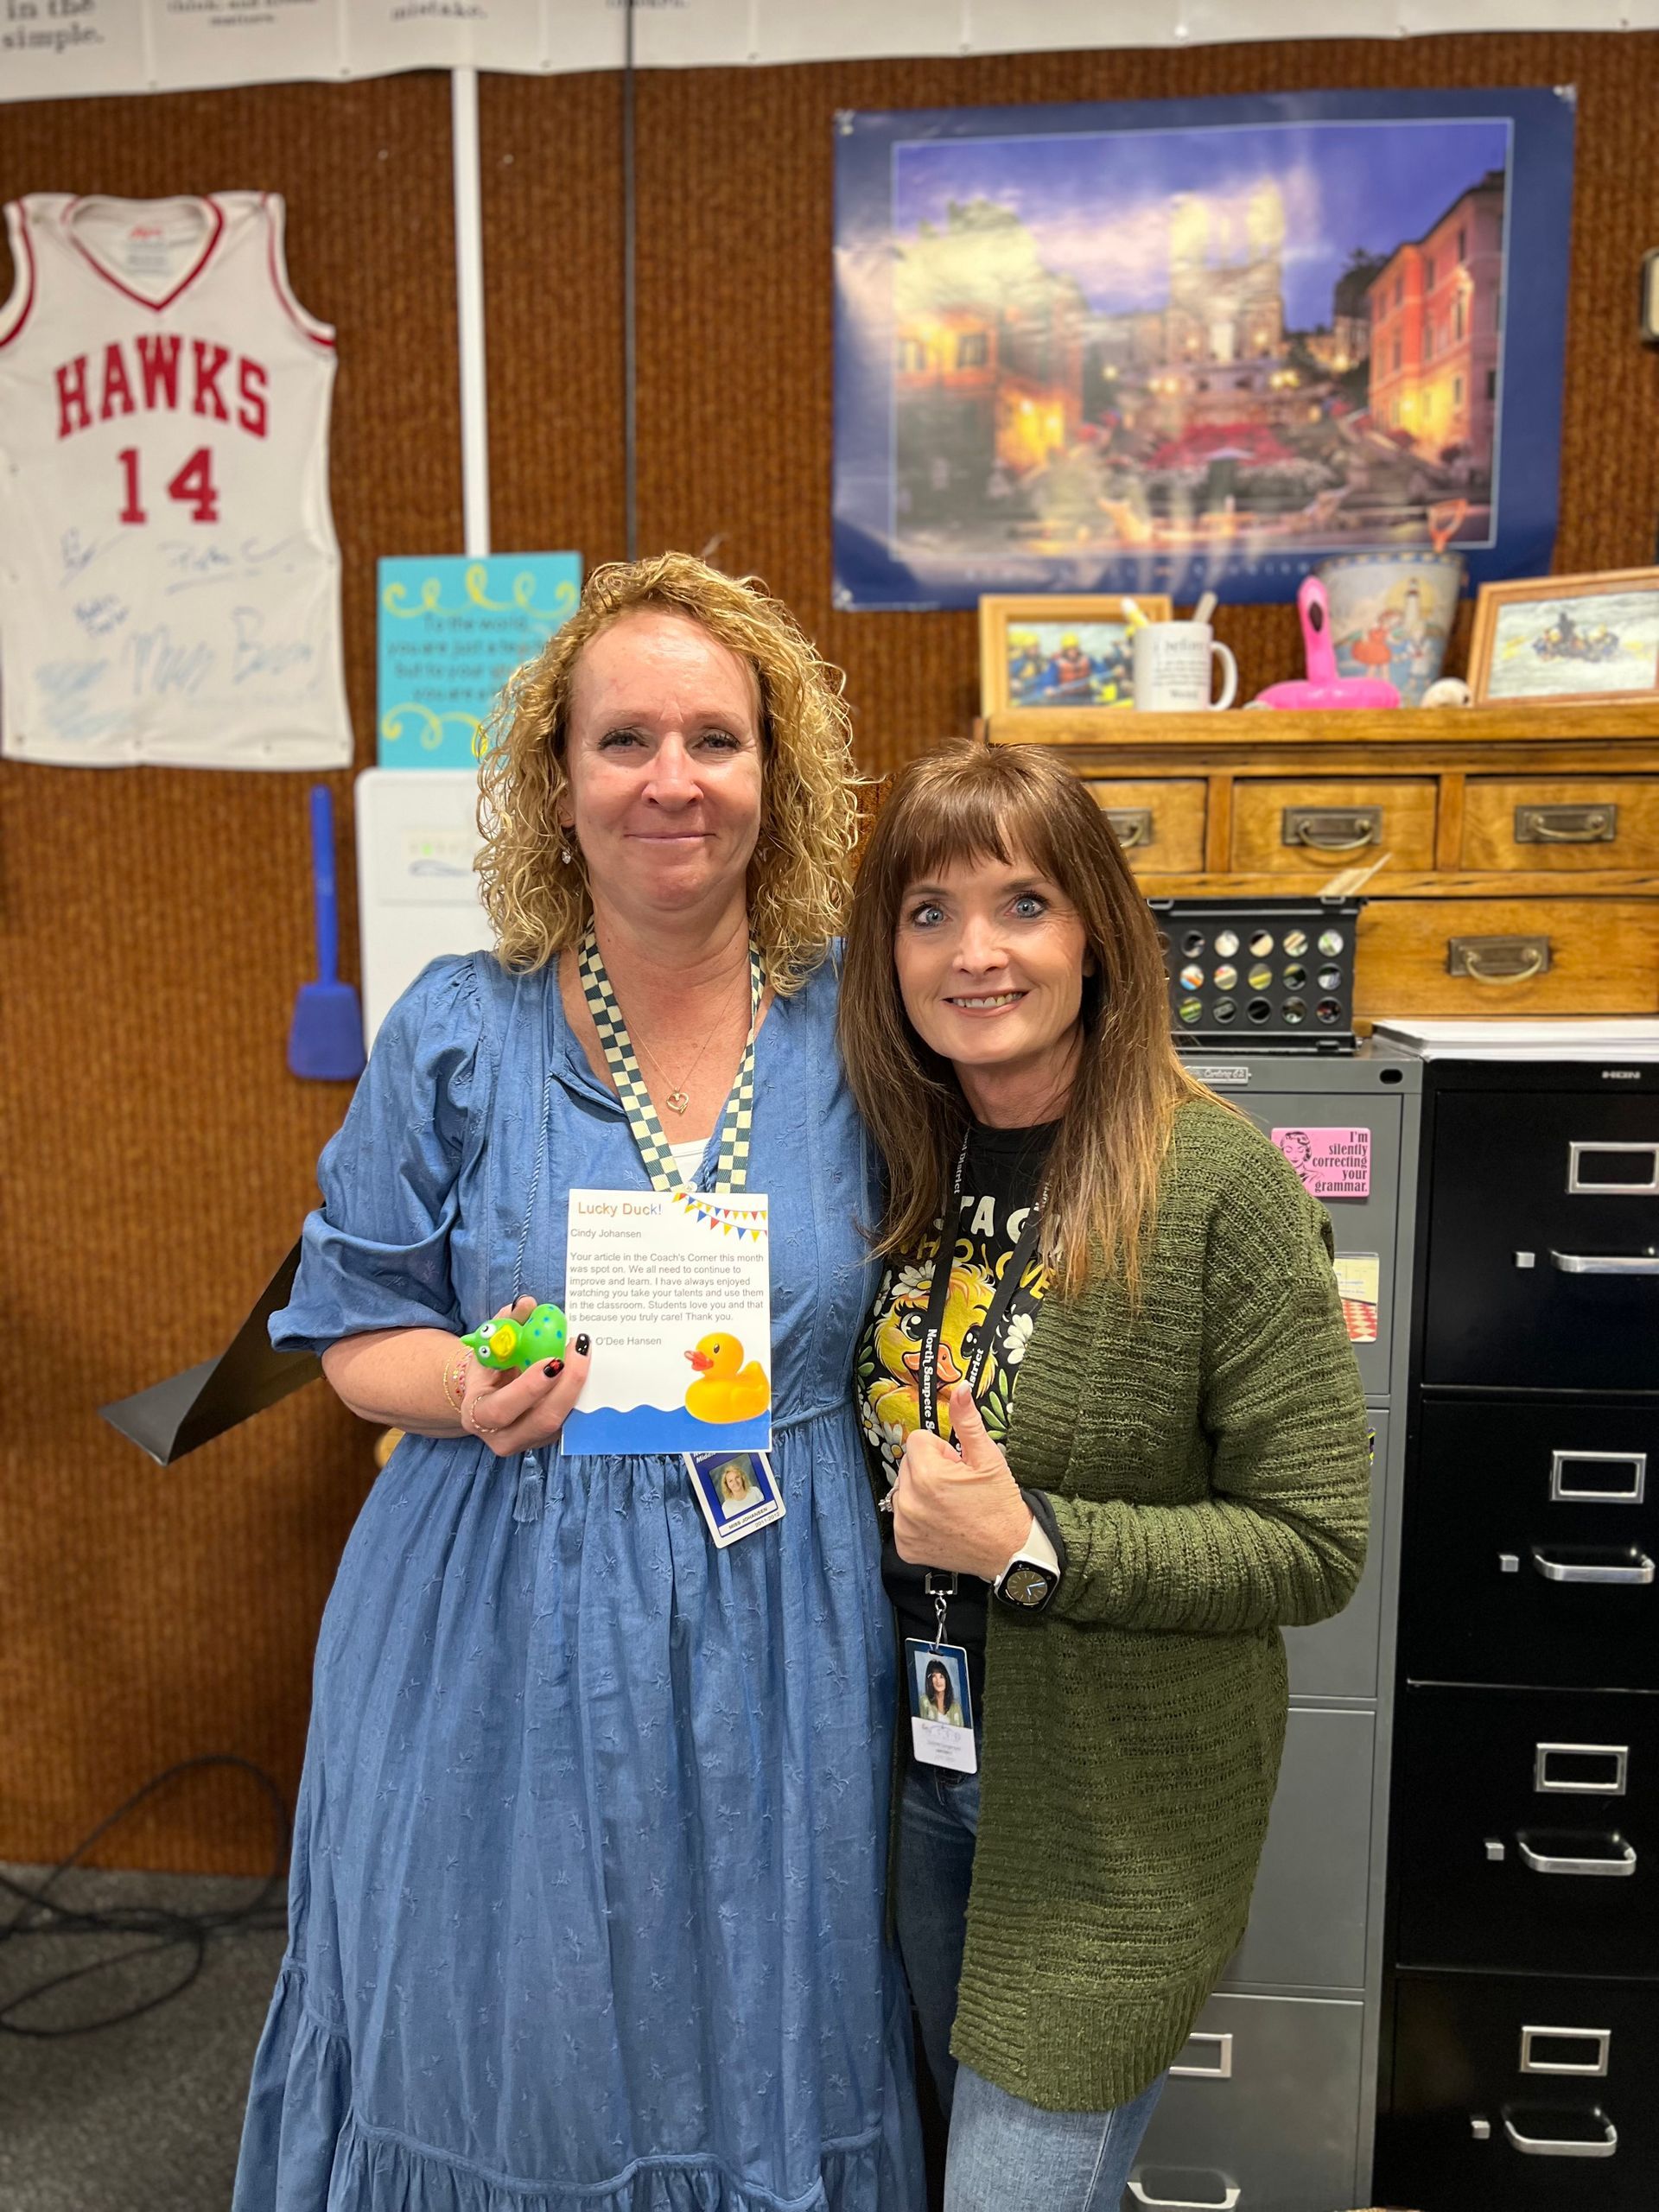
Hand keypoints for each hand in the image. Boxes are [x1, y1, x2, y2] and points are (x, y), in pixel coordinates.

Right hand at [461, 1297, 591, 1458]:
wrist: (489, 1394)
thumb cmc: (489, 1367)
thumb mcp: (489, 1345)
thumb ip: (506, 1323)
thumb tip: (527, 1304)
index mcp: (478, 1415)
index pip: (501, 1410)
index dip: (529, 1388)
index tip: (554, 1361)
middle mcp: (503, 1437)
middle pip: (543, 1420)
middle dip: (568, 1386)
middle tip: (580, 1350)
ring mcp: (531, 1441)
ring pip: (563, 1421)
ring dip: (579, 1387)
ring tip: (585, 1352)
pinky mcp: (551, 1438)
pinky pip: (572, 1420)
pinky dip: (582, 1393)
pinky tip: (588, 1367)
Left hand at [891, 1382, 1032, 1581]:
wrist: (1009, 1552)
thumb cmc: (1001, 1505)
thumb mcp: (988, 1458)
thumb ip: (967, 1422)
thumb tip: (958, 1389)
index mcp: (927, 1475)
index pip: (918, 1441)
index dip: (942, 1451)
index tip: (959, 1467)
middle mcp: (909, 1501)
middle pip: (909, 1465)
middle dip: (929, 1469)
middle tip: (957, 1487)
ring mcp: (904, 1527)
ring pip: (904, 1490)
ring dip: (922, 1493)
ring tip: (951, 1506)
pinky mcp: (905, 1546)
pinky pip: (902, 1519)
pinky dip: (918, 1519)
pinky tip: (942, 1524)